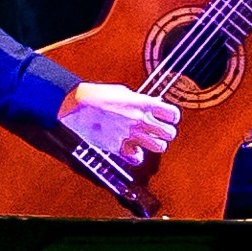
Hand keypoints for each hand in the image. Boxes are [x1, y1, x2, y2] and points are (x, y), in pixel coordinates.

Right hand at [59, 81, 180, 167]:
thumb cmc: (97, 95)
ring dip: (155, 144)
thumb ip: (141, 100)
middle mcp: (141, 120)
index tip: (167, 117)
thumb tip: (153, 103)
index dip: (171, 117)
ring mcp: (132, 135)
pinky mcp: (120, 148)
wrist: (78, 106)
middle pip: (170, 133)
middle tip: (158, 130)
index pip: (172, 114)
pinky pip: (139, 158)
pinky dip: (137, 155)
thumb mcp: (123, 91)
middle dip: (166, 132)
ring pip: (159, 147)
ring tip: (147, 140)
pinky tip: (132, 149)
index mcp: (144, 104)